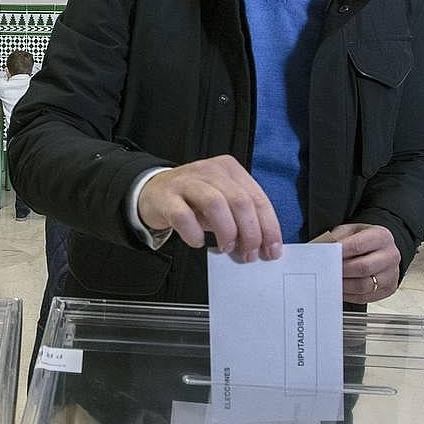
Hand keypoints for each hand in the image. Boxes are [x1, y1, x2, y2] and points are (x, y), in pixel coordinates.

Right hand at [136, 155, 281, 262]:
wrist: (153, 191)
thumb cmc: (192, 200)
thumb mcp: (222, 202)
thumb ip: (242, 218)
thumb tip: (262, 244)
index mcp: (229, 170)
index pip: (257, 197)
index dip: (268, 227)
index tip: (271, 249)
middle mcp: (209, 171)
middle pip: (240, 201)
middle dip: (250, 233)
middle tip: (248, 253)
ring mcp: (186, 182)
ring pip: (215, 204)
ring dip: (226, 232)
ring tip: (225, 247)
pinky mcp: (166, 197)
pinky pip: (183, 217)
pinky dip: (194, 233)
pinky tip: (197, 241)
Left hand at [325, 223, 399, 302]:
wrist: (380, 250)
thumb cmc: (363, 240)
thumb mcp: (350, 231)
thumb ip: (336, 239)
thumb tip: (321, 250)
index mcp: (381, 237)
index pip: (358, 246)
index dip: (339, 252)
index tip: (324, 256)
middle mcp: (390, 256)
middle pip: (363, 268)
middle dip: (340, 270)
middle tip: (324, 271)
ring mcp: (391, 274)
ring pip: (363, 285)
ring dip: (343, 285)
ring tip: (329, 281)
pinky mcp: (387, 289)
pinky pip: (364, 297)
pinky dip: (348, 294)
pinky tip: (338, 288)